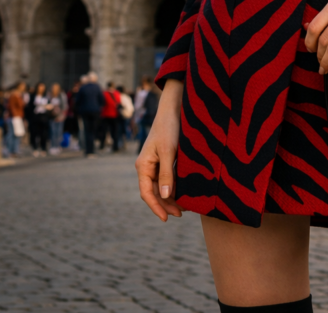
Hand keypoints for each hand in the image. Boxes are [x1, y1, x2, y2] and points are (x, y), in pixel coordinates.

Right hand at [135, 79, 183, 221]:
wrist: (174, 108)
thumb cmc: (169, 128)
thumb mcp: (169, 152)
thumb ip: (166, 174)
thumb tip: (165, 196)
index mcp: (143, 166)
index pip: (146, 193)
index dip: (156, 207)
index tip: (166, 219)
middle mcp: (147, 166)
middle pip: (154, 192)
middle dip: (166, 204)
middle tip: (181, 214)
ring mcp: (155, 163)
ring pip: (160, 187)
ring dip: (170, 197)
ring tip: (184, 207)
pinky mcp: (164, 159)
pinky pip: (166, 178)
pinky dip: (174, 187)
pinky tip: (184, 192)